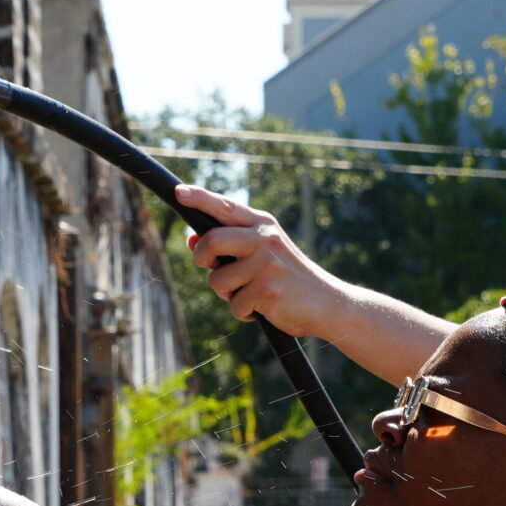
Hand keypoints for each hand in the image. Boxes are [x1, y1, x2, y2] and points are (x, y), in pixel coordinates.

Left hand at [174, 184, 341, 338]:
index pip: (224, 206)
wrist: (326, 302)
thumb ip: (229, 245)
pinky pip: (234, 306)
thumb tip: (191, 239)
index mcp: (262, 224)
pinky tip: (264, 308)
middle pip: (211, 241)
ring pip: (218, 280)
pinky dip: (244, 313)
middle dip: (202, 258)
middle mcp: (263, 239)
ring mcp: (265, 264)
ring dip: (227, 294)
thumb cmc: (287, 278)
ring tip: (251, 293)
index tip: (179, 192)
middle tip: (210, 266)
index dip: (199, 198)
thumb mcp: (262, 253)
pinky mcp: (266, 290)